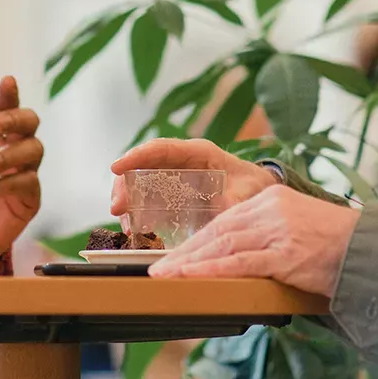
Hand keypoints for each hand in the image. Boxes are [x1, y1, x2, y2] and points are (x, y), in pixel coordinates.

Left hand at [0, 76, 43, 265]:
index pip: (3, 108)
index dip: (8, 94)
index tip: (7, 81)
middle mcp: (6, 151)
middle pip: (30, 122)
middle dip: (18, 117)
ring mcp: (20, 175)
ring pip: (35, 150)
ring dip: (12, 153)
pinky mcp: (26, 201)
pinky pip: (29, 184)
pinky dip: (10, 183)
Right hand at [108, 137, 275, 229]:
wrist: (260, 195)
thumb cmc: (255, 186)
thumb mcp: (249, 192)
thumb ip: (236, 200)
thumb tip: (224, 210)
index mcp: (198, 153)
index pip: (161, 149)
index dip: (136, 156)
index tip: (117, 167)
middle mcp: (182, 162)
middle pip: (143, 166)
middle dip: (125, 184)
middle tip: (117, 207)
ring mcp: (175, 178)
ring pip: (142, 183)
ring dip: (129, 201)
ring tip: (125, 223)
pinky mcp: (174, 195)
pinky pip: (150, 199)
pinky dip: (139, 212)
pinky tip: (136, 229)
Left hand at [148, 184, 358, 297]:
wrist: (373, 251)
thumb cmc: (338, 249)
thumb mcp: (298, 232)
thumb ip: (267, 240)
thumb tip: (234, 262)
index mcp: (272, 200)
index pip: (225, 221)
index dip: (196, 241)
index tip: (175, 256)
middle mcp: (271, 209)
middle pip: (218, 232)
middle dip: (185, 253)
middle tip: (158, 268)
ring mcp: (279, 230)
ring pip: (223, 246)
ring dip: (190, 263)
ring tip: (165, 276)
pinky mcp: (286, 252)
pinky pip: (241, 262)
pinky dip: (212, 270)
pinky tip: (191, 277)